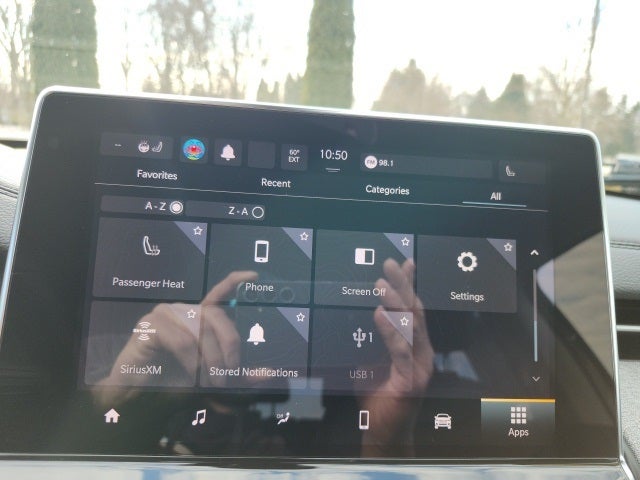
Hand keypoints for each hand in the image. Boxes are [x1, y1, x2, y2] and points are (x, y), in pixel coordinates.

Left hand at [359, 258, 433, 455]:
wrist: (384, 434)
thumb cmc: (378, 398)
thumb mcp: (373, 360)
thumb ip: (374, 340)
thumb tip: (363, 313)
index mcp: (416, 346)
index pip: (414, 309)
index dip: (410, 285)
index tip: (404, 263)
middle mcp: (423, 353)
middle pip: (414, 312)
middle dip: (403, 285)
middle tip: (390, 264)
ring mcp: (420, 367)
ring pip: (410, 327)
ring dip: (396, 302)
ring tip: (381, 284)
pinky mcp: (411, 381)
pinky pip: (400, 351)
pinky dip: (389, 331)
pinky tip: (379, 314)